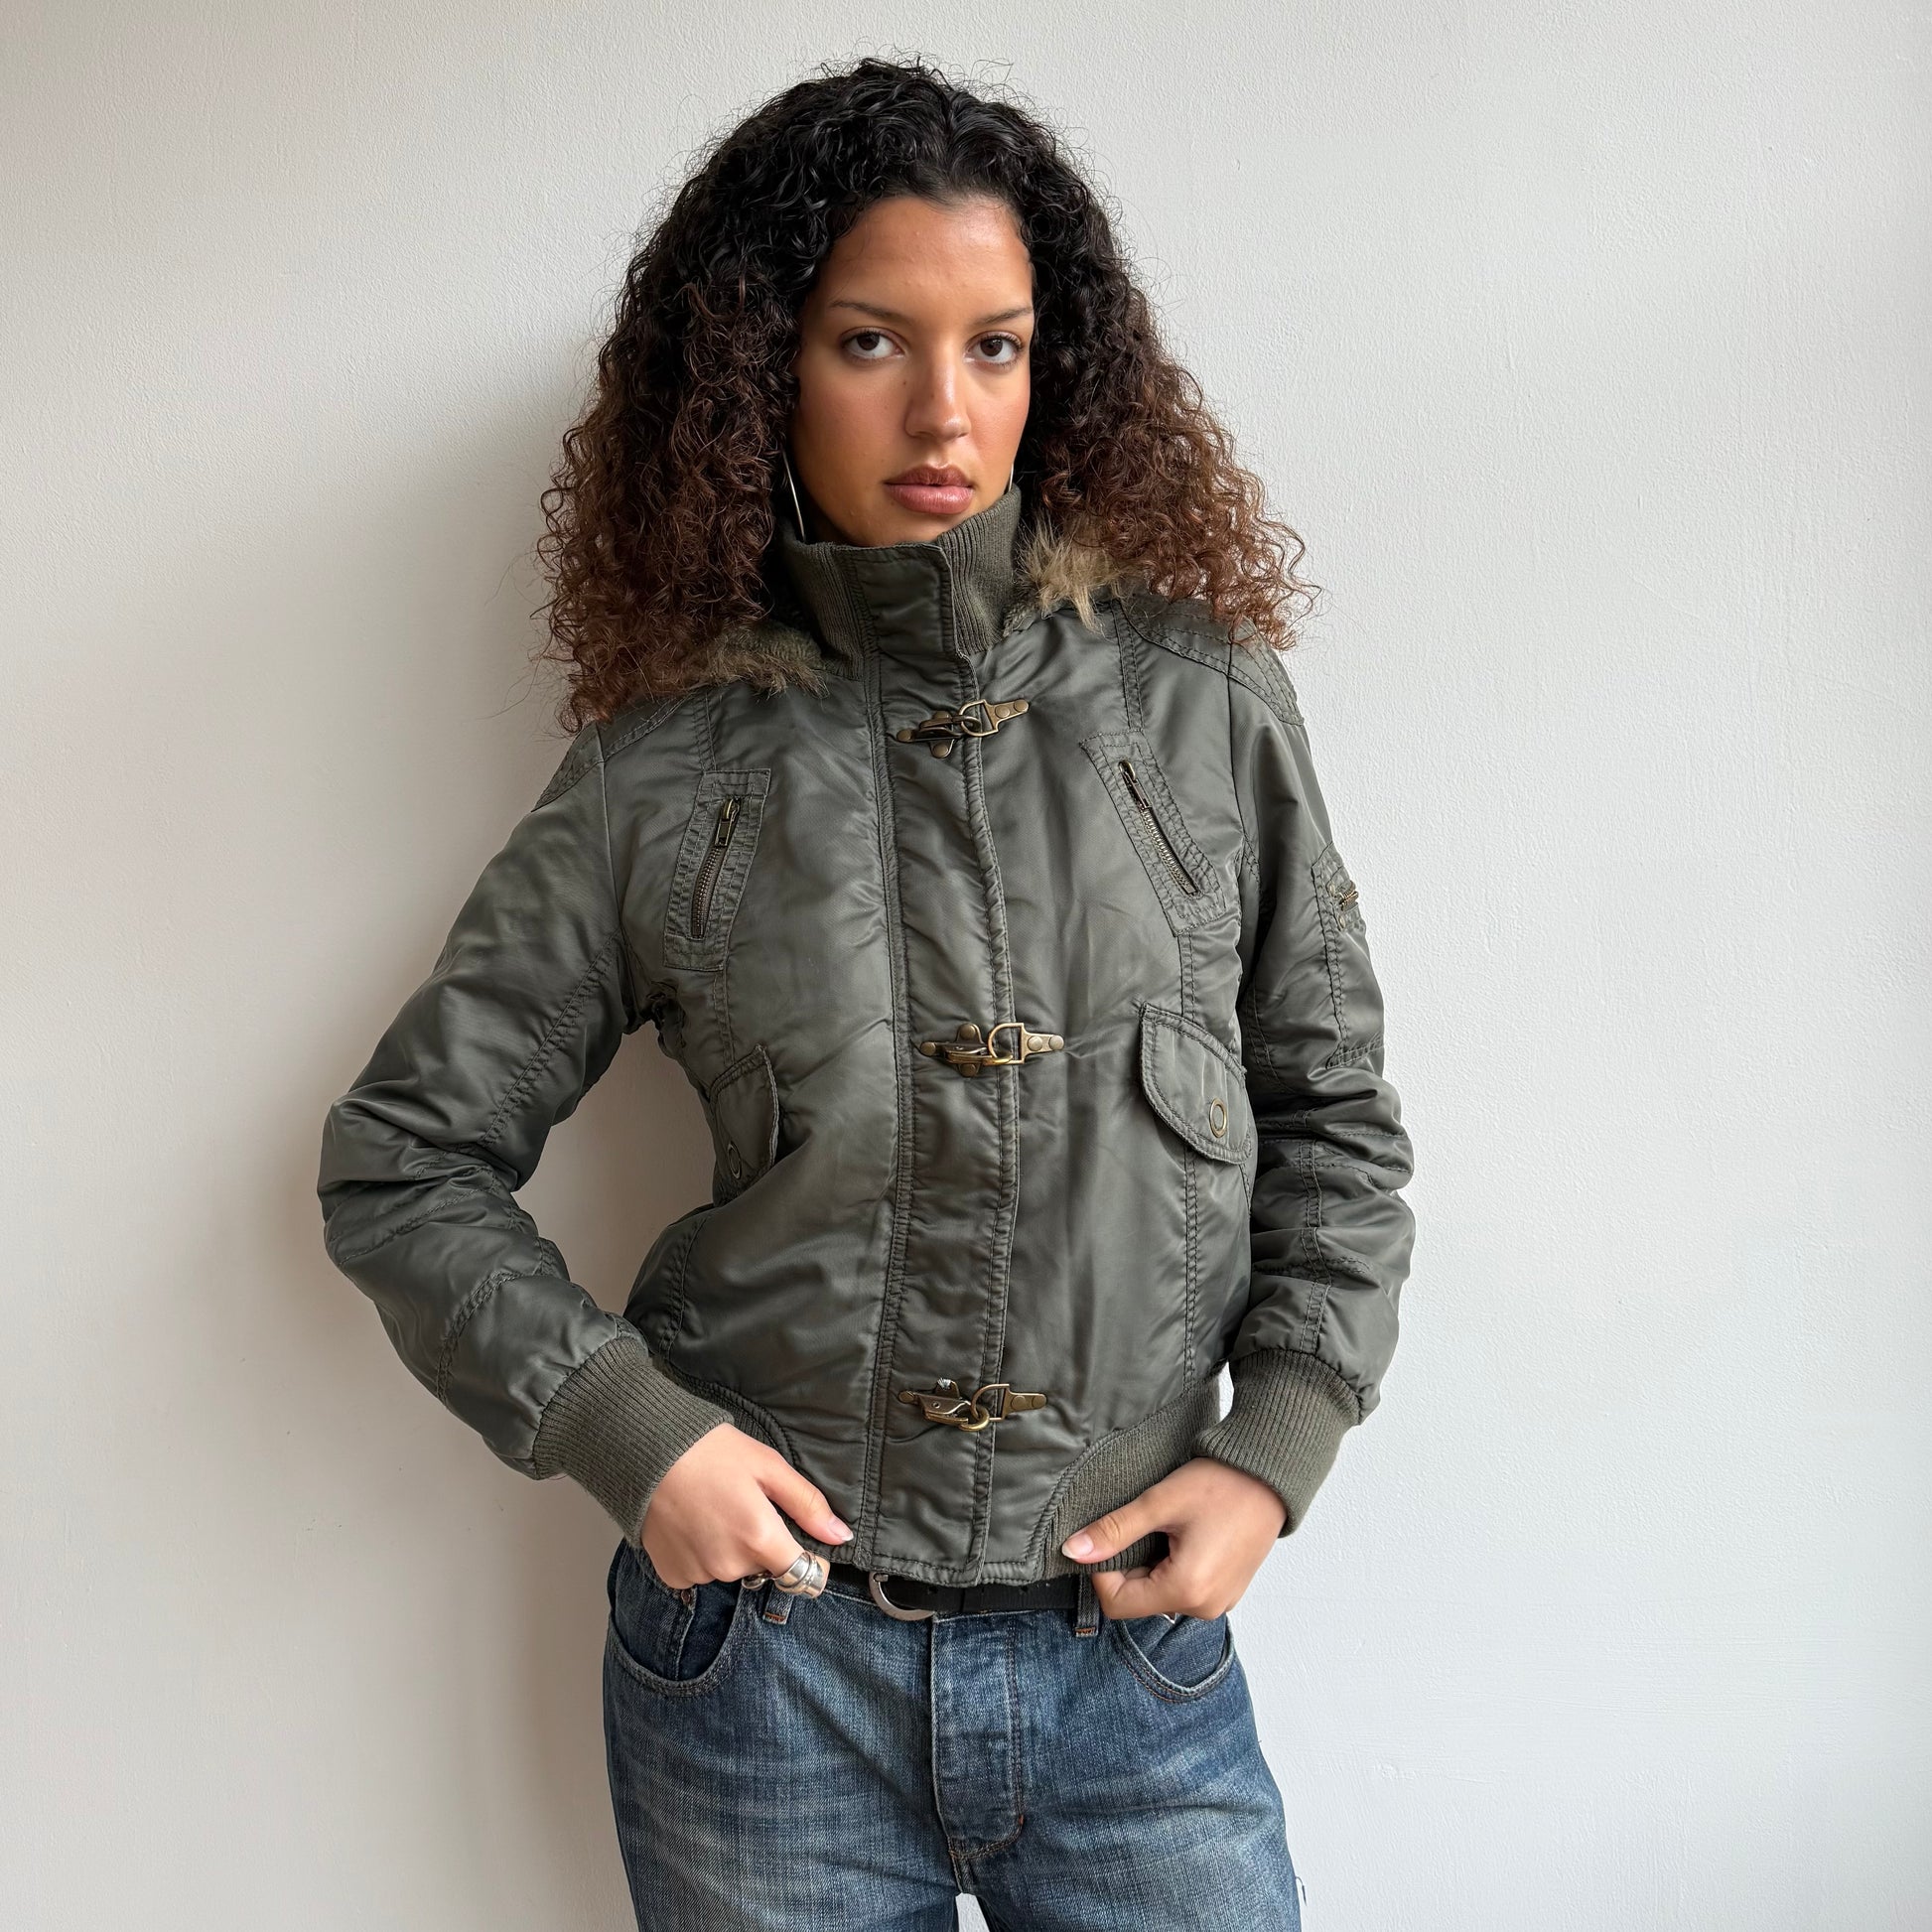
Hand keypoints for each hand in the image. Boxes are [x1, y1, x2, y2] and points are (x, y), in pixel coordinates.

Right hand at [641, 1423, 852, 1589]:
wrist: (647, 1450)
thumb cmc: (712, 1450)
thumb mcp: (769, 1466)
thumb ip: (807, 1505)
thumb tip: (841, 1535)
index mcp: (760, 1539)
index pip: (803, 1576)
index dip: (806, 1559)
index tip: (796, 1539)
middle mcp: (730, 1565)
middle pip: (764, 1569)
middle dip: (761, 1544)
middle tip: (742, 1504)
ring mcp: (699, 1574)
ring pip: (731, 1569)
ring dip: (729, 1548)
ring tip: (712, 1508)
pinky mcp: (673, 1575)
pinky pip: (700, 1573)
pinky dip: (700, 1554)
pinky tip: (691, 1523)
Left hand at [1059, 1457, 1286, 1619]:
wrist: (1271, 1474)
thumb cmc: (1220, 1484)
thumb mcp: (1159, 1503)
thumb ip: (1114, 1531)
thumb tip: (1072, 1551)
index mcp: (1186, 1590)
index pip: (1118, 1604)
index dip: (1102, 1572)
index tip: (1110, 1537)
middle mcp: (1205, 1607)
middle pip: (1140, 1601)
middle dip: (1129, 1566)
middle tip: (1143, 1526)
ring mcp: (1220, 1602)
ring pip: (1161, 1595)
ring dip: (1151, 1565)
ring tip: (1168, 1528)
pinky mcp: (1228, 1591)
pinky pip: (1185, 1590)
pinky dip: (1173, 1567)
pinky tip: (1184, 1535)